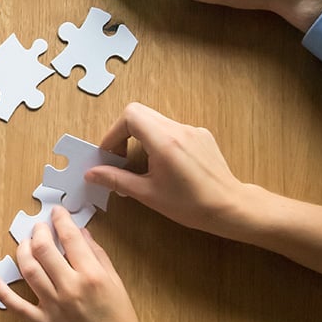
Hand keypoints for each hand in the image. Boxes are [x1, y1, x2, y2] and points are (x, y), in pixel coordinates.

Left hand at [0, 208, 182, 321]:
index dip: (61, 220)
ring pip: (28, 270)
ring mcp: (53, 306)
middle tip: (39, 227)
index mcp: (91, 275)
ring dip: (22, 251)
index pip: (70, 237)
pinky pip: (17, 306)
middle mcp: (70, 288)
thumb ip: (98, 255)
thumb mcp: (116, 282)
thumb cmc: (121, 321)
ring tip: (24, 243)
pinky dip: (2, 292)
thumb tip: (81, 233)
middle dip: (38, 232)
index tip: (57, 212)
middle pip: (44, 249)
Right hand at [86, 103, 250, 237]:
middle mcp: (178, 129)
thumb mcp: (148, 194)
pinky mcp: (202, 135)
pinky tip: (166, 165)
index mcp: (164, 141)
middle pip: (140, 113)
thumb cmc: (190, 205)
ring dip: (142, 137)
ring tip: (142, 164)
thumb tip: (92, 173)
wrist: (230, 208)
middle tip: (120, 157)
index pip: (129, 116)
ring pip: (156, 121)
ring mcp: (192, 130)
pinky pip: (173, 129)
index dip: (113, 133)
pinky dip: (160, 141)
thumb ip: (117, 179)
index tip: (109, 154)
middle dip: (124, 133)